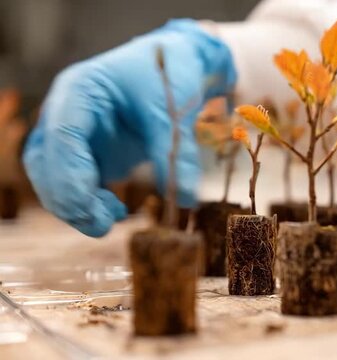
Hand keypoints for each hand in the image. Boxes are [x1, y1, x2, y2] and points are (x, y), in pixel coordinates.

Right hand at [23, 19, 236, 236]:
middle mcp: (65, 112)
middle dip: (69, 199)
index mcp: (79, 90)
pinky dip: (87, 204)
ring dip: (75, 206)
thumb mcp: (172, 110)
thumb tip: (185, 199)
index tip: (91, 207)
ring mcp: (71, 135)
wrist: (174, 66)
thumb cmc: (168, 75)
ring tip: (112, 218)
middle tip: (103, 224)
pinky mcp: (84, 154)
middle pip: (47, 163)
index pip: (61, 135)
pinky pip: (72, 184)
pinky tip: (115, 212)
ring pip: (52, 179)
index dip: (70, 176)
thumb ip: (175, 153)